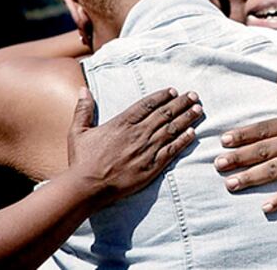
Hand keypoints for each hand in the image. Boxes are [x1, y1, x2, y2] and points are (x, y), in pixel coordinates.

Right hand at [67, 86, 201, 207]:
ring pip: (172, 129)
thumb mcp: (78, 131)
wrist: (87, 187)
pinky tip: (193, 133)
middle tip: (194, 95)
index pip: (147, 104)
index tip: (174, 91)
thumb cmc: (81, 160)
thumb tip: (83, 89)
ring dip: (187, 118)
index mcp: (122, 123)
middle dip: (181, 103)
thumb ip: (83, 109)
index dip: (162, 96)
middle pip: (164, 114)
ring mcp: (146, 150)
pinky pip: (172, 150)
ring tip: (198, 109)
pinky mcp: (152, 166)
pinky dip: (183, 140)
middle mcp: (138, 133)